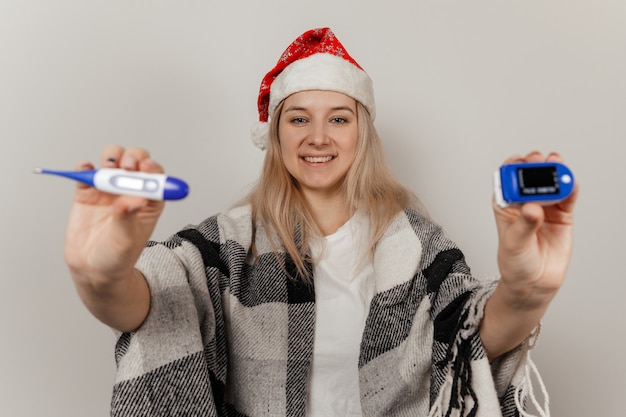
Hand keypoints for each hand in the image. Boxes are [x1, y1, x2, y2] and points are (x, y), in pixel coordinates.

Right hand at [64, 145, 165, 284]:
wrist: (93, 269)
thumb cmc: (118, 256)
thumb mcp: (127, 240)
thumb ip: (129, 218)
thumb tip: (134, 200)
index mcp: (149, 201)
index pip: (155, 176)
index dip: (152, 168)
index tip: (145, 168)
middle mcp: (130, 190)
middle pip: (135, 161)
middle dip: (133, 157)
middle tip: (127, 166)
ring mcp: (108, 189)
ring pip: (112, 161)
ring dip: (112, 156)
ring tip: (109, 165)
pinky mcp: (86, 192)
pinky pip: (85, 173)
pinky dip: (83, 166)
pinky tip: (85, 168)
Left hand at [493, 151, 578, 305]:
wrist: (534, 282)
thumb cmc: (515, 262)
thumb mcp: (514, 243)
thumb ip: (524, 225)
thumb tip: (532, 208)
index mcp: (505, 205)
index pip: (507, 181)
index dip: (511, 167)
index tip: (516, 161)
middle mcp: (524, 203)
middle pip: (530, 177)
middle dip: (534, 165)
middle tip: (538, 160)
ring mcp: (544, 207)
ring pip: (550, 183)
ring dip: (553, 170)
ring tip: (555, 163)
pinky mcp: (561, 215)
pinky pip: (567, 198)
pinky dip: (570, 188)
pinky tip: (570, 182)